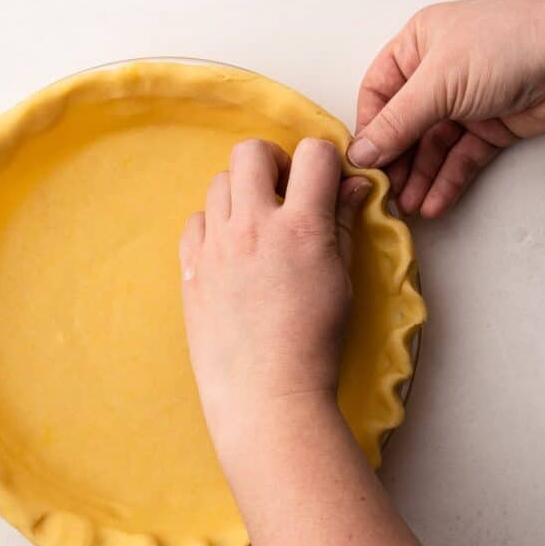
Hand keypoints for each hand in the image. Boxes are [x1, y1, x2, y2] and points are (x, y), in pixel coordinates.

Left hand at [179, 137, 369, 460]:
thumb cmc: (314, 344)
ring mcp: (216, 246)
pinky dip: (213, 223)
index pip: (314, 154)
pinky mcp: (191, 267)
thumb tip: (353, 185)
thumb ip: (343, 224)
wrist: (267, 393)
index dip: (325, 160)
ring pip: (218, 182)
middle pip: (251, 152)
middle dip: (273, 162)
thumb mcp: (342, 280)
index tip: (324, 179)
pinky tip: (230, 250)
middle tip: (284, 191)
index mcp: (301, 228)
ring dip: (241, 191)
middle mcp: (254, 227)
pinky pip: (195, 221)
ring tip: (257, 225)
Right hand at [348, 0, 544, 215]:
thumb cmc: (510, 46)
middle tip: (385, 191)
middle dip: (395, 160)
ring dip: (419, 177)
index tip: (362, 161)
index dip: (370, 128)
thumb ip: (396, 123)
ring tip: (409, 205)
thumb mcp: (438, 84)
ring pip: (431, 147)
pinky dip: (447, 180)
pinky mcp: (490, 126)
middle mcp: (438, 72)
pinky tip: (435, 201)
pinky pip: (460, 158)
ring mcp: (465, 101)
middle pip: (404, 125)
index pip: (378, 92)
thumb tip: (361, 152)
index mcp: (419, 44)